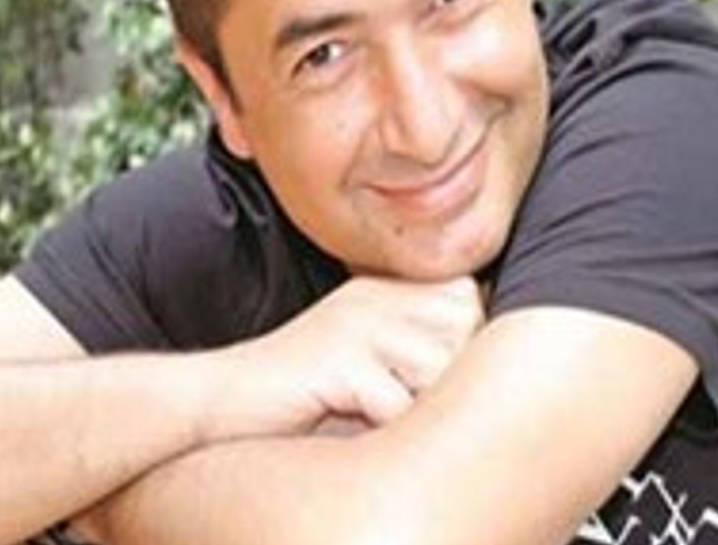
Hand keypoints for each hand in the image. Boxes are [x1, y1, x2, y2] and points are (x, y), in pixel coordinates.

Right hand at [205, 276, 483, 439]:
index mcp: (385, 287)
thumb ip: (423, 346)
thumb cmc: (298, 394)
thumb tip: (503, 362)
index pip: (471, 301)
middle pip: (465, 336)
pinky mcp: (338, 360)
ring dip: (412, 408)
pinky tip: (347, 421)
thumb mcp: (366, 356)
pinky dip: (381, 429)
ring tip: (367, 409)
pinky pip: (398, 407)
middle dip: (443, 380)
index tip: (418, 375)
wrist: (214, 405)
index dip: (461, 347)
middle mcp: (375, 294)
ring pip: (439, 372)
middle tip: (391, 398)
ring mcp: (356, 323)